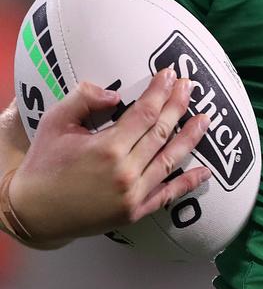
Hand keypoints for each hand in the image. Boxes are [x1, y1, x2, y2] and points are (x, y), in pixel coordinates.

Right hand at [9, 69, 210, 245]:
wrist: (31, 214)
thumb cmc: (43, 164)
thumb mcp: (56, 122)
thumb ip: (84, 98)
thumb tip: (116, 94)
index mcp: (107, 148)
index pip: (146, 112)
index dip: (161, 91)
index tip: (171, 74)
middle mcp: (125, 172)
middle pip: (162, 131)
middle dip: (179, 105)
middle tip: (190, 86)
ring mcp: (132, 196)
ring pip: (171, 159)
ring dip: (191, 137)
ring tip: (205, 118)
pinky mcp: (134, 213)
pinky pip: (167, 195)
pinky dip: (188, 183)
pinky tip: (205, 170)